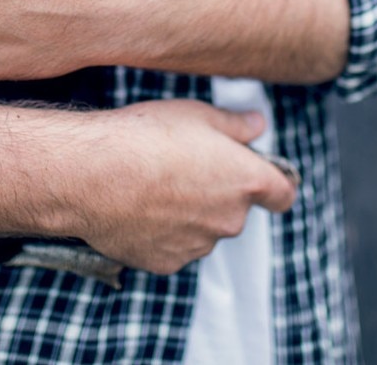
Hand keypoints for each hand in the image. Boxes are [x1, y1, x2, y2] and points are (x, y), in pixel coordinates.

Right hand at [65, 99, 297, 274]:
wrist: (94, 175)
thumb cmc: (147, 137)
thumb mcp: (198, 115)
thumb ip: (235, 125)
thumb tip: (257, 125)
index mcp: (246, 180)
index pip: (282, 194)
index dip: (274, 184)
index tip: (262, 176)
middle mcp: (230, 219)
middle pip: (236, 209)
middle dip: (218, 192)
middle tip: (184, 166)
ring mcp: (198, 245)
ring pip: (204, 229)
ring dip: (189, 214)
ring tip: (153, 186)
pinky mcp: (167, 261)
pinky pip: (173, 246)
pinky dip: (162, 232)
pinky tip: (138, 208)